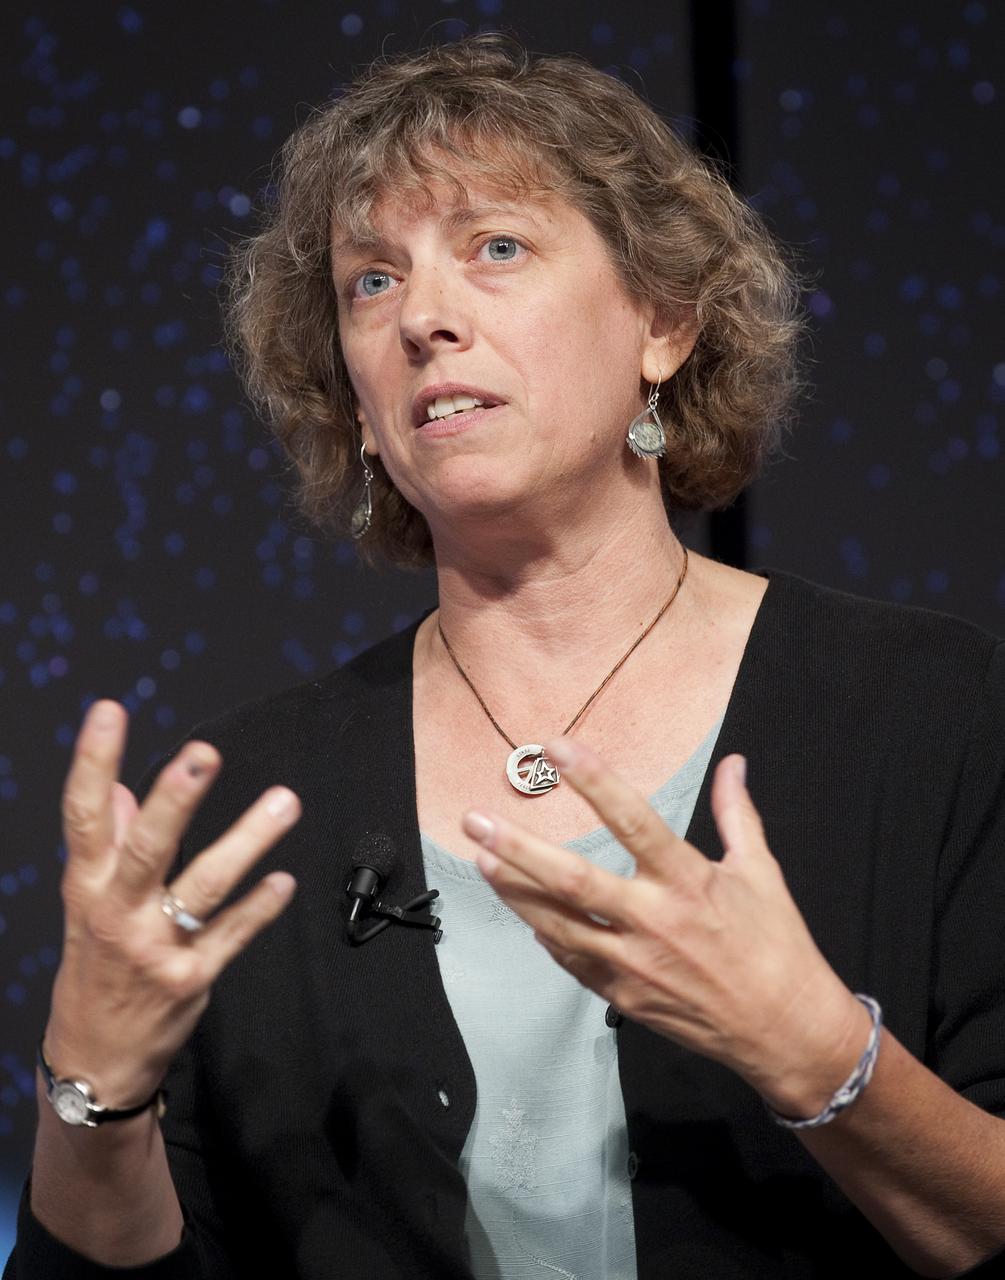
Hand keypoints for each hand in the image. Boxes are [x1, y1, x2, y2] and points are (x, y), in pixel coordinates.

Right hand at [44, 700, 300, 1109]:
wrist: (93, 1063)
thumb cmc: (94, 969)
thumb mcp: (87, 904)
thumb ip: (107, 845)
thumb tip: (118, 791)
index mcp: (88, 886)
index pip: (84, 816)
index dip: (93, 762)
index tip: (109, 713)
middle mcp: (117, 913)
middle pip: (147, 848)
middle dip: (175, 799)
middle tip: (204, 752)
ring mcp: (155, 948)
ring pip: (204, 887)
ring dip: (247, 842)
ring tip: (284, 802)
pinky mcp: (190, 979)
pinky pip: (231, 936)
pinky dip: (259, 908)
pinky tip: (285, 881)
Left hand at [462, 737, 869, 1117]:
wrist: (784, 1030)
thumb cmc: (776, 946)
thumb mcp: (761, 871)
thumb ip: (736, 814)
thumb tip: (734, 764)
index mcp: (688, 882)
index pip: (632, 819)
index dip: (594, 780)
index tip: (557, 749)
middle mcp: (653, 921)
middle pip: (572, 880)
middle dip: (518, 848)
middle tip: (476, 821)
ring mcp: (632, 964)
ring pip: (557, 923)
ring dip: (515, 891)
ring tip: (481, 859)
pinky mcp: (622, 996)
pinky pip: (570, 959)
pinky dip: (544, 932)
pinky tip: (522, 910)